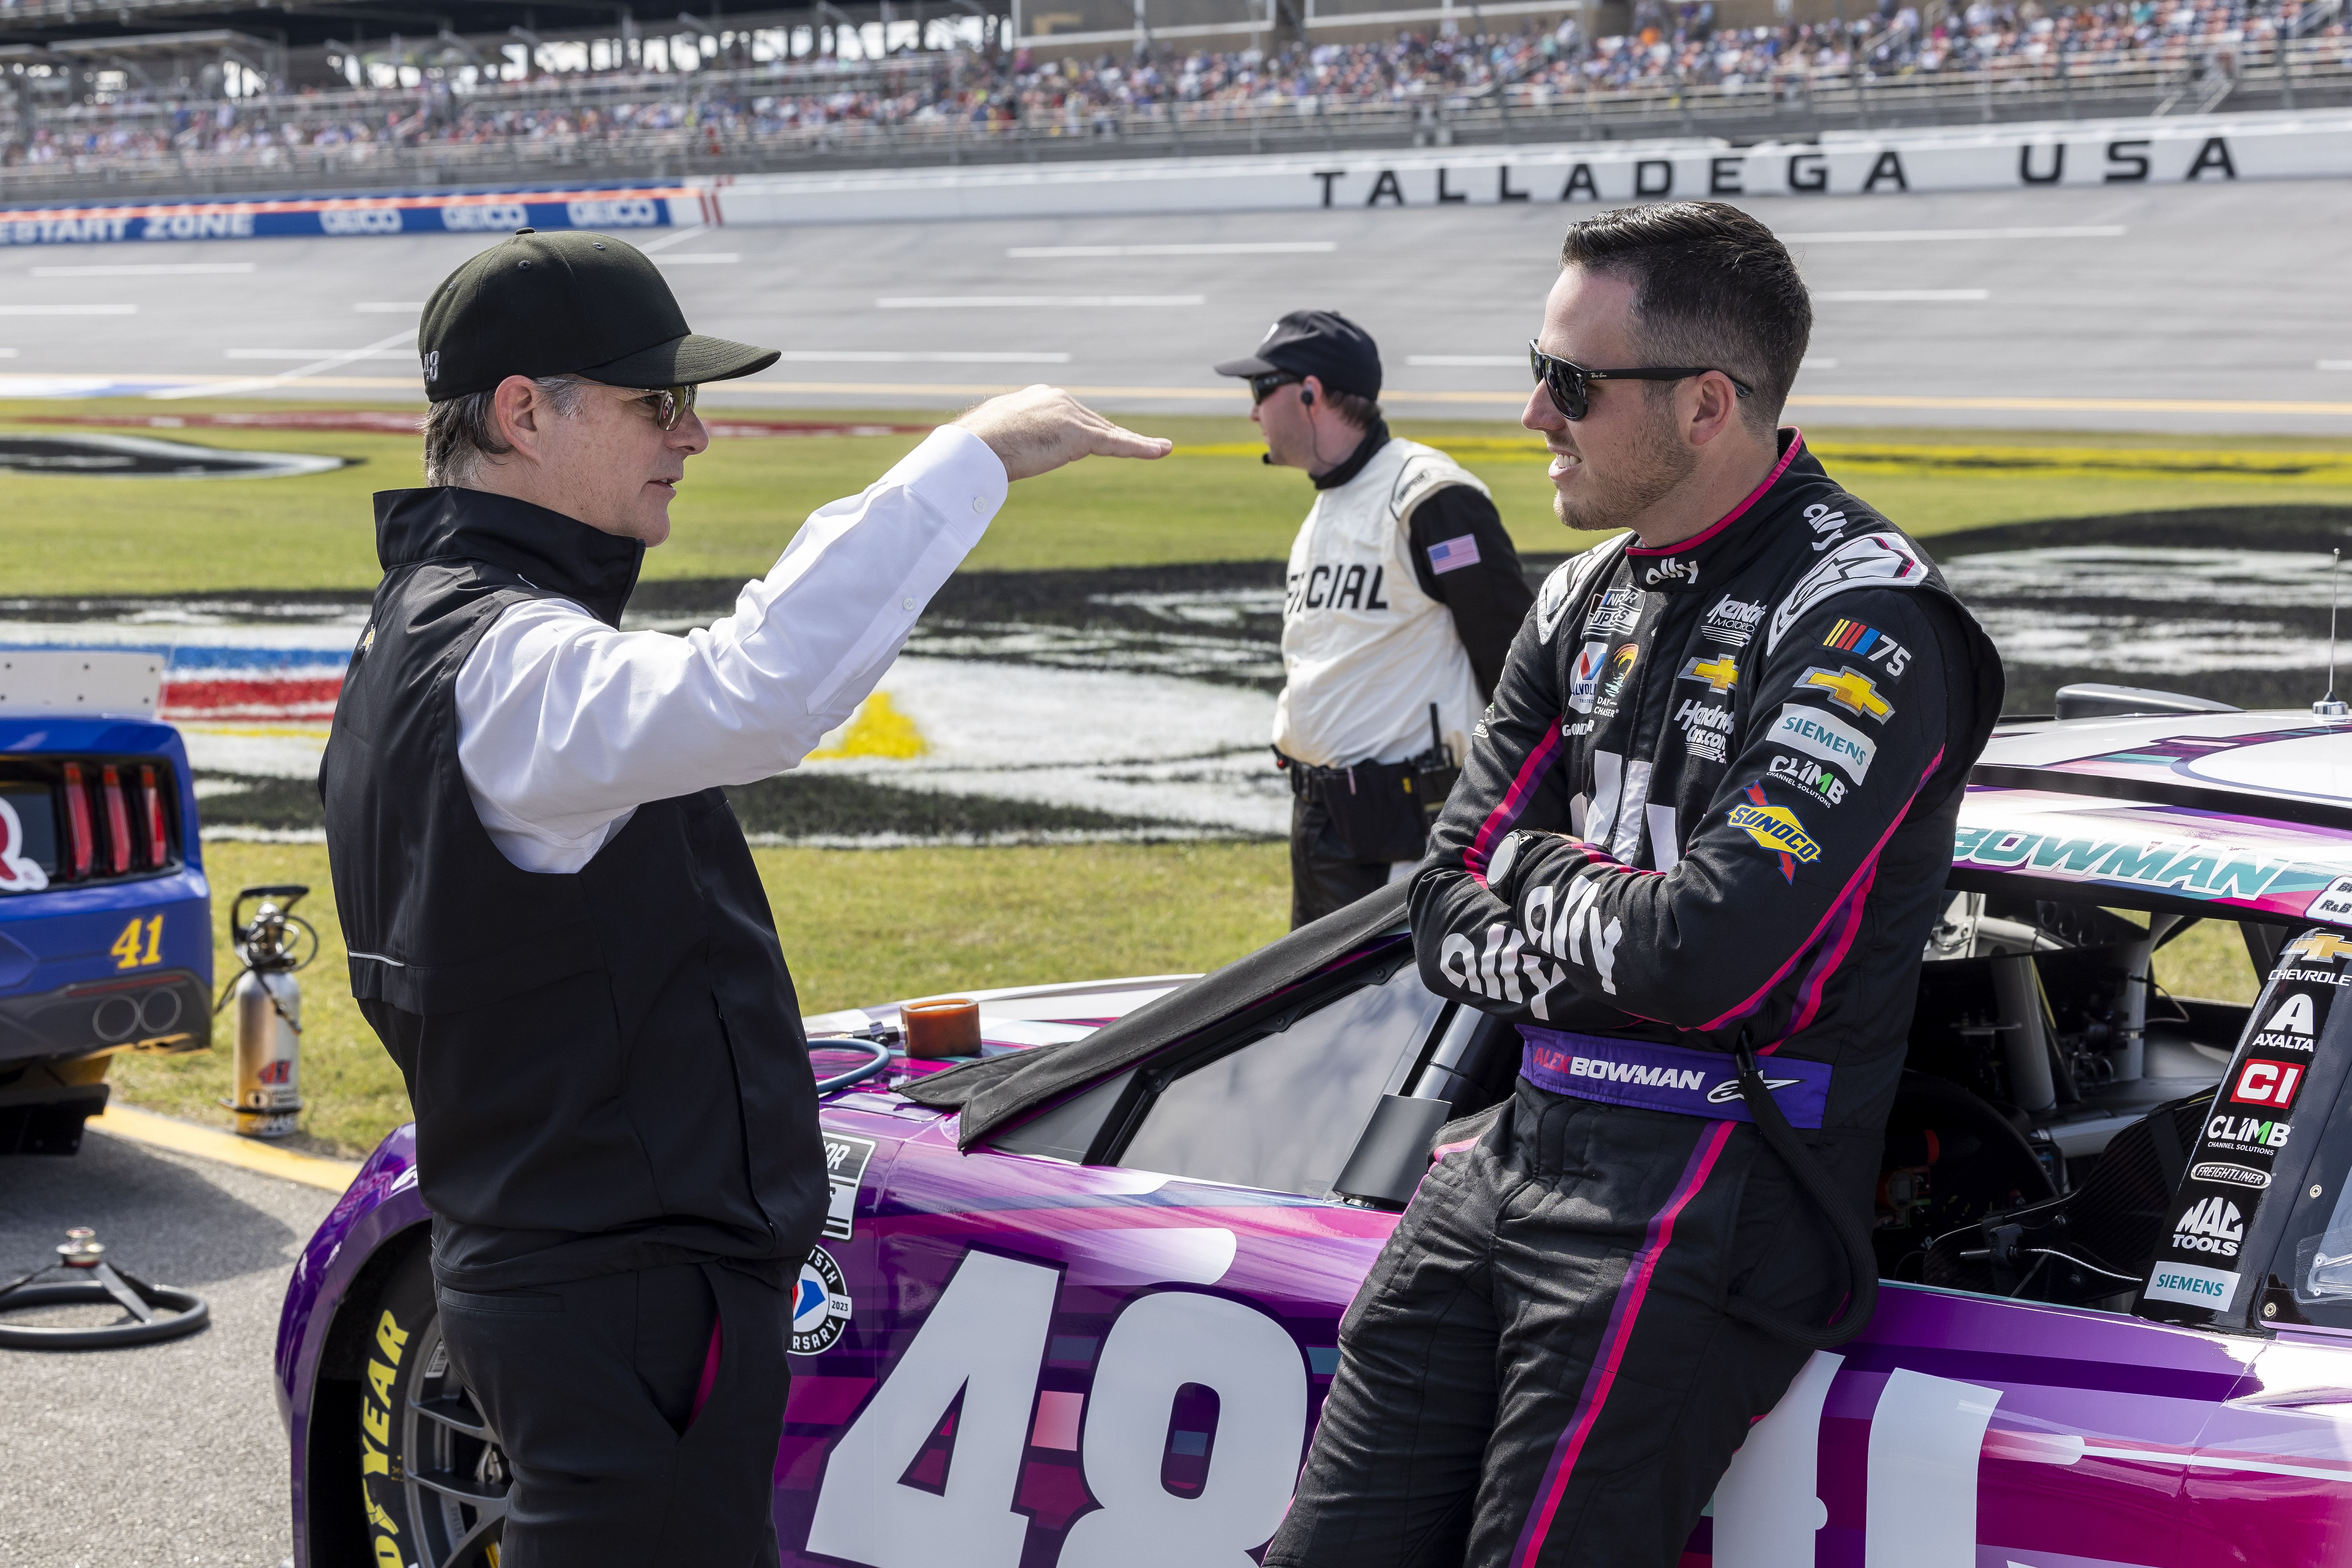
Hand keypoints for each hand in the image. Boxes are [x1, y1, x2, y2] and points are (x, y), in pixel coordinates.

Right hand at [955, 385, 1171, 480]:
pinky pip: (1116, 444)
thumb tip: (1006, 446)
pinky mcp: (1078, 435)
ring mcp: (1070, 415)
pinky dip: (1141, 447)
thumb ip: (1018, 434)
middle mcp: (1060, 399)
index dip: (1093, 432)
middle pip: (1098, 423)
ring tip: (1161, 449)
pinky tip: (1163, 450)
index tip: (1108, 441)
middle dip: (1121, 437)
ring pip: (1110, 434)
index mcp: (1043, 396)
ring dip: (1136, 444)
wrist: (974, 447)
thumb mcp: (1001, 433)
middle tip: (1151, 446)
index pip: (1076, 416)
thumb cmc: (977, 446)